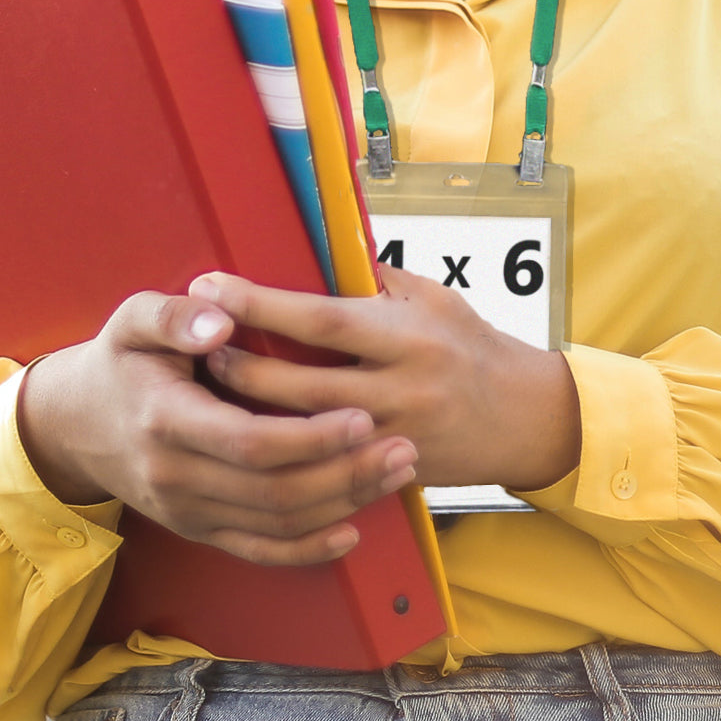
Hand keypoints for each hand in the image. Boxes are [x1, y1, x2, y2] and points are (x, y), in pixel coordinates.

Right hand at [16, 289, 418, 565]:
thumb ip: (174, 315)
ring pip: (276, 523)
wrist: (76, 423)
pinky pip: (258, 551)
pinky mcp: (198, 528)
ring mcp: (187, 510)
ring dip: (343, 503)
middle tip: (403, 448)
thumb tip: (221, 318)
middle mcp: (176, 476)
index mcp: (166, 419)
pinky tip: (351, 530)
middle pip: (274, 491)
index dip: (310, 438)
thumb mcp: (133, 320)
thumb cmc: (121, 361)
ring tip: (396, 473)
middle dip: (345, 474)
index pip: (250, 442)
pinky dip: (307, 549)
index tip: (362, 417)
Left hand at [192, 265, 581, 491]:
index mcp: (408, 335)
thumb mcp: (432, 296)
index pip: (322, 319)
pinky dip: (285, 452)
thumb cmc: (471, 343)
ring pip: (306, 435)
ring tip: (213, 387)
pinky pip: (327, 469)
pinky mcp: (390, 474)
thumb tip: (314, 246)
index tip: (213, 287)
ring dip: (253, 412)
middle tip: (199, 347)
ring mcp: (394, 439)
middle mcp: (401, 389)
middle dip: (242, 367)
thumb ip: (373, 276)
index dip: (261, 305)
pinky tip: (251, 438)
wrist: (520, 416)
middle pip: (302, 386)